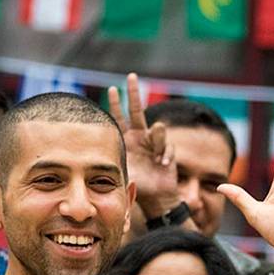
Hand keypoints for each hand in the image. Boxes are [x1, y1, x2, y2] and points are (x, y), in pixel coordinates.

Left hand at [107, 73, 177, 218]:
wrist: (156, 197)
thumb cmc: (138, 185)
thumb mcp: (124, 170)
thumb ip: (121, 157)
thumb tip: (106, 150)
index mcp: (127, 141)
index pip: (119, 119)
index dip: (116, 104)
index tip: (112, 89)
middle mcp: (139, 137)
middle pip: (137, 110)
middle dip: (133, 93)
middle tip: (130, 76)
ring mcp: (154, 142)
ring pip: (157, 129)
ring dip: (157, 142)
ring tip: (156, 158)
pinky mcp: (167, 149)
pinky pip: (167, 145)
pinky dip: (165, 154)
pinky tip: (163, 165)